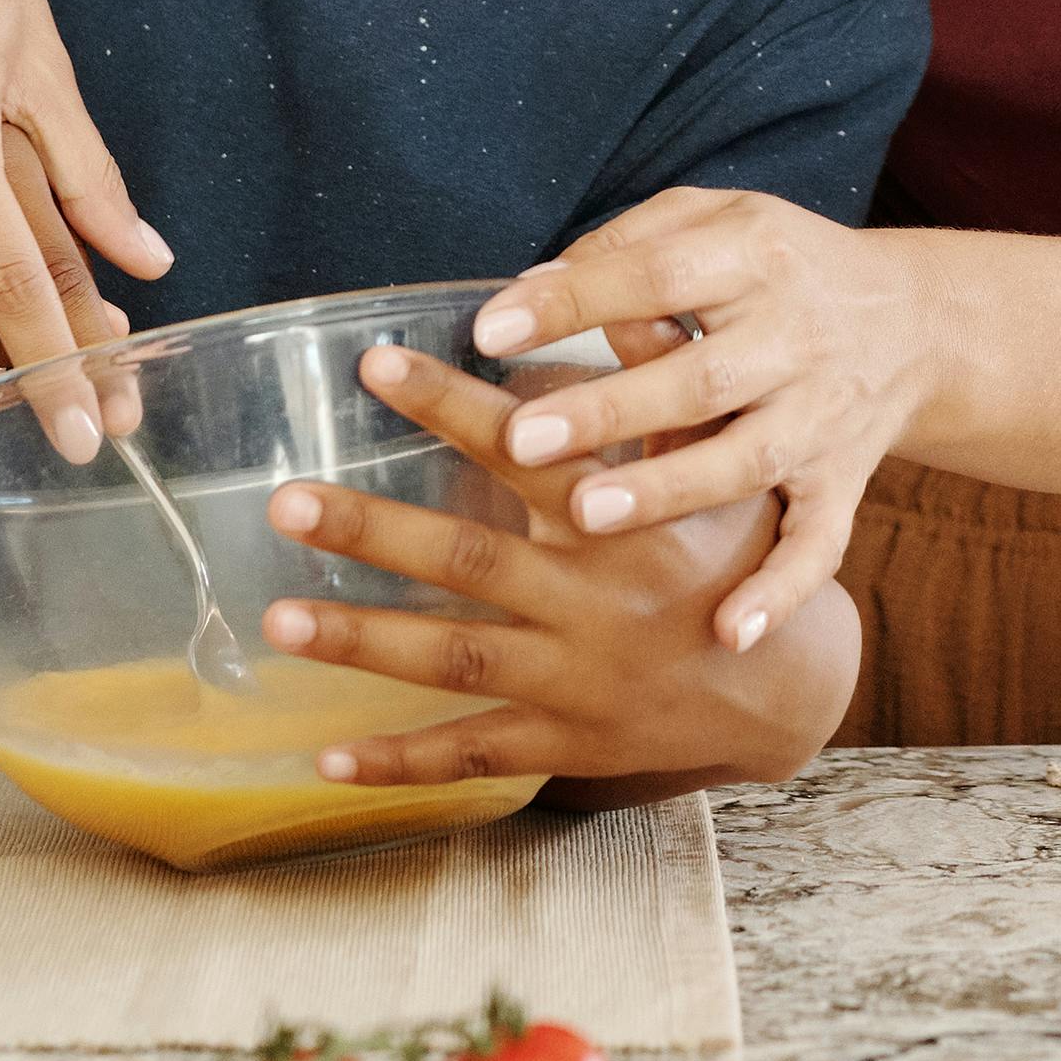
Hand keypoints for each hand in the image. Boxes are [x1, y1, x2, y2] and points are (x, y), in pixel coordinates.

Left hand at [261, 343, 856, 798]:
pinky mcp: (565, 744)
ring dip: (362, 642)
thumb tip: (618, 299)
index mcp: (622, 521)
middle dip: (372, 530)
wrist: (782, 686)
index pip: (524, 452)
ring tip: (278, 619)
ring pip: (455, 660)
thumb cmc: (731, 553)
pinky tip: (322, 755)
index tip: (374, 365)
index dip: (449, 405)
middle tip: (285, 501)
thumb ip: (658, 383)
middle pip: (466, 563)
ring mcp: (575, 681)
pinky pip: (472, 755)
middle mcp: (592, 601)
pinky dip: (398, 761)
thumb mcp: (713, 463)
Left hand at [458, 189, 933, 653]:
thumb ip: (629, 243)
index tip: (492, 330)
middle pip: (701, 378)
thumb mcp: (718, 218)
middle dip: (612, 410)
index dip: (577, 301)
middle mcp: (795, 338)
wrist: (914, 321)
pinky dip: (780, 592)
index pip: (659, 274)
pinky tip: (729, 632)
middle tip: (524, 439)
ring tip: (586, 514)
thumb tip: (530, 291)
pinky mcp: (842, 483)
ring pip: (747, 462)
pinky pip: (818, 544)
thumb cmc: (778, 266)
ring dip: (668, 491)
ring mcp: (821, 417)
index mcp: (756, 257)